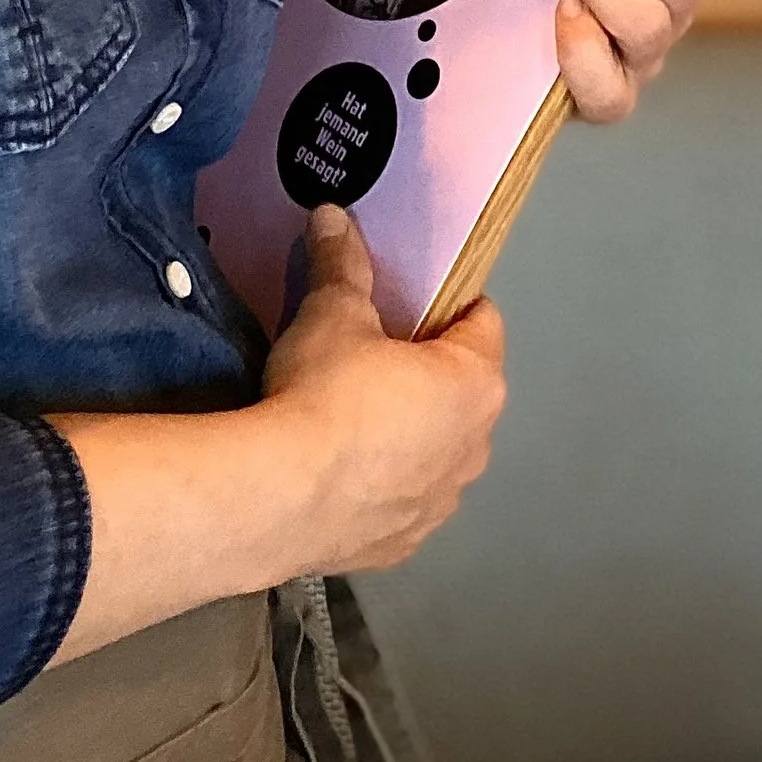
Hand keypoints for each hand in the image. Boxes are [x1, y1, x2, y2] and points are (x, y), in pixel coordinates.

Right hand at [262, 207, 504, 570]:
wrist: (280, 496)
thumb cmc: (325, 394)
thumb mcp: (332, 314)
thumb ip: (341, 265)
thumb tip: (334, 217)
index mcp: (475, 383)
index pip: (482, 321)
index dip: (446, 303)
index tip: (410, 300)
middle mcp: (475, 447)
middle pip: (462, 392)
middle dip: (425, 372)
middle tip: (370, 354)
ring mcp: (442, 503)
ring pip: (435, 452)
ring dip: (407, 435)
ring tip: (347, 419)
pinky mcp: (403, 544)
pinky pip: (402, 502)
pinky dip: (380, 486)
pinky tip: (336, 474)